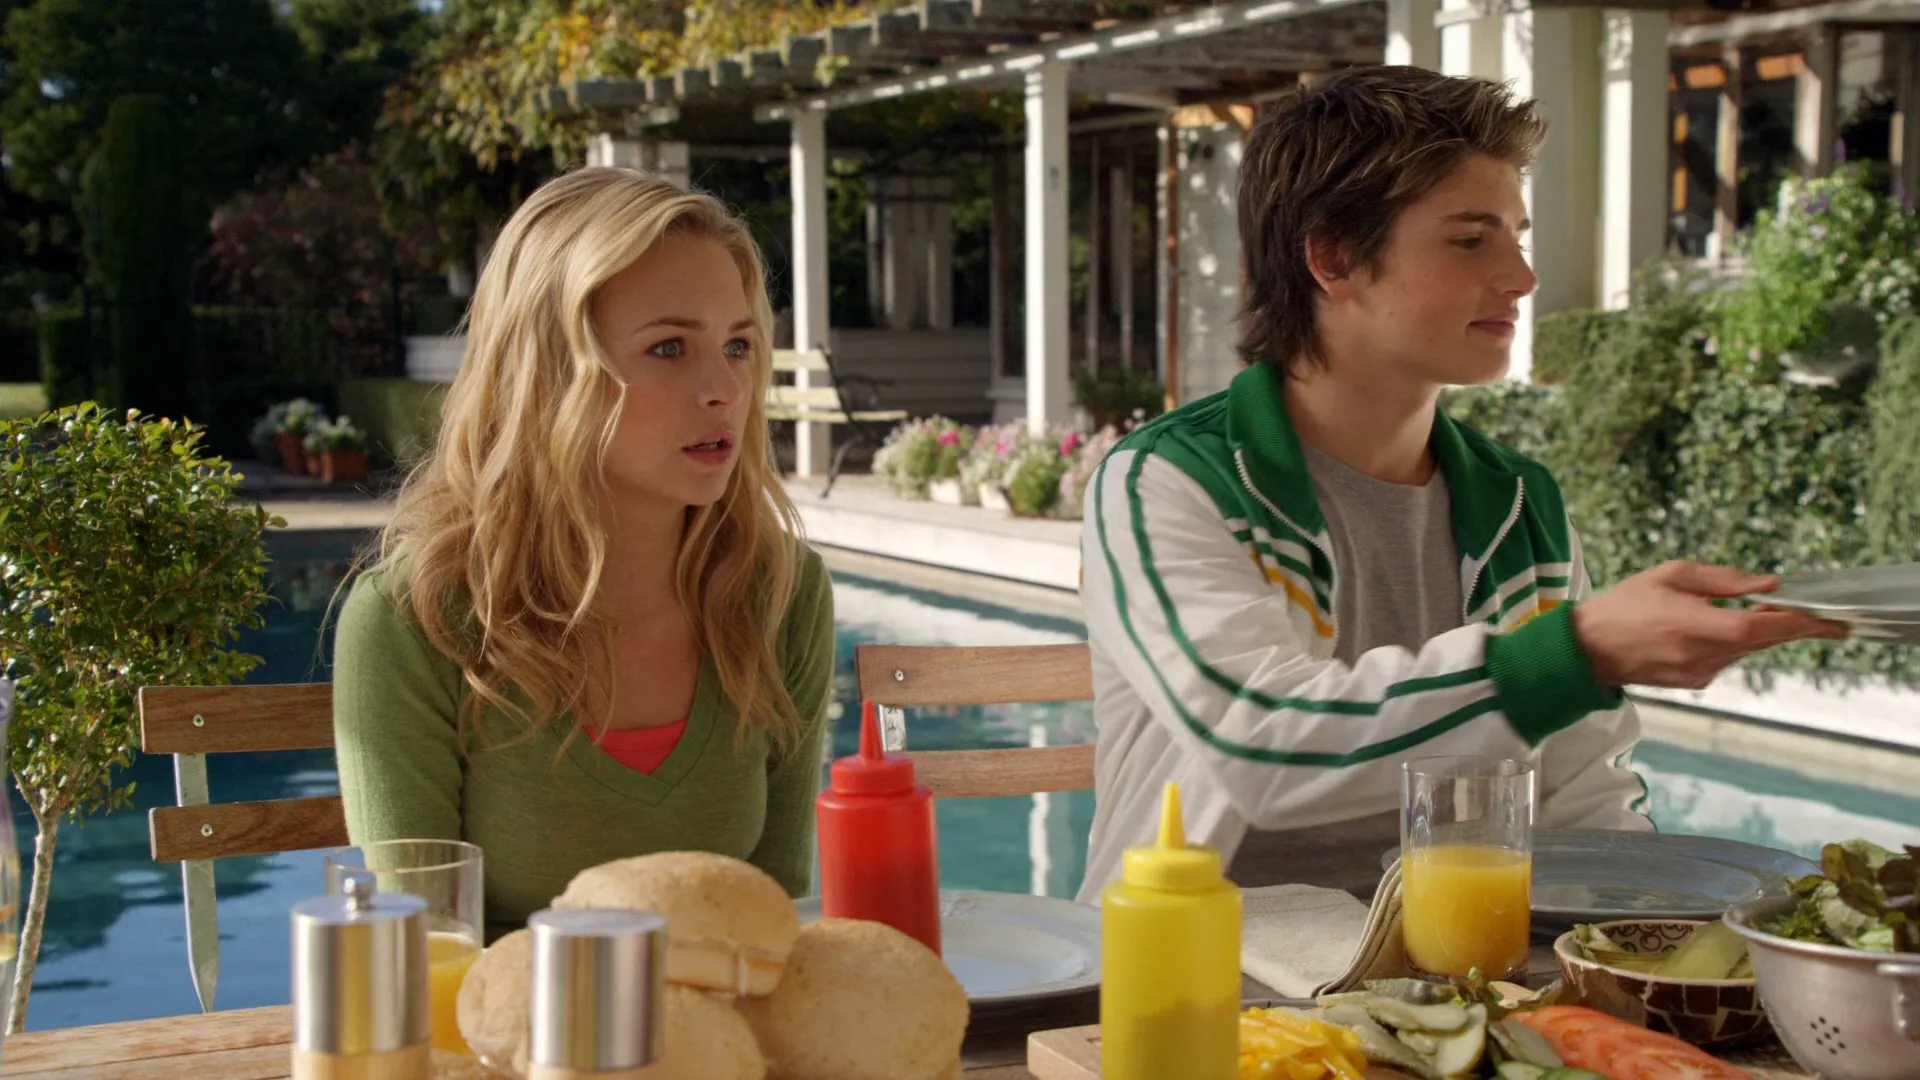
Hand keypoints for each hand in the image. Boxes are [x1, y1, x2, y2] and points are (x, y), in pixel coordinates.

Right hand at [1573, 561, 1848, 689]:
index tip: (1830, 619)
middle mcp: (1703, 656)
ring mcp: (1700, 673)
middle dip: (1792, 627)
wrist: (1585, 649)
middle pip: (1762, 641)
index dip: (1799, 622)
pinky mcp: (1694, 683)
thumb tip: (1766, 584)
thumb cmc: (1621, 606)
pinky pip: (1727, 660)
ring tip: (1763, 613)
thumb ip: (1722, 579)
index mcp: (1696, 625)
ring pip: (1746, 651)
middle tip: (1822, 618)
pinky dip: (1732, 644)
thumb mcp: (1669, 575)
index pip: (1762, 627)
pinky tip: (1717, 630)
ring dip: (1758, 633)